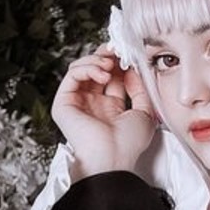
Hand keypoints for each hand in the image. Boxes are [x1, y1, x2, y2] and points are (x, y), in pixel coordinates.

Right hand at [51, 46, 157, 176]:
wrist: (113, 159)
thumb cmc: (128, 145)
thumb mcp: (145, 113)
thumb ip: (141, 90)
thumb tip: (134, 70)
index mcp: (110, 108)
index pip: (112, 77)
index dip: (119, 63)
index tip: (129, 55)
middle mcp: (93, 104)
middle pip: (95, 70)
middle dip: (106, 56)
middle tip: (117, 51)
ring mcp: (78, 103)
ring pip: (81, 69)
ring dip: (96, 60)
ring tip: (109, 64)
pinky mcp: (64, 104)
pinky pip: (72, 76)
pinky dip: (87, 67)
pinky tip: (102, 72)